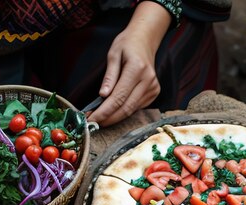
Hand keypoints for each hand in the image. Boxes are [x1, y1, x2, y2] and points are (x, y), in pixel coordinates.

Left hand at [90, 2, 169, 126]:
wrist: (144, 41)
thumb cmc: (127, 45)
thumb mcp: (113, 55)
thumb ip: (109, 77)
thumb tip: (102, 96)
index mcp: (137, 69)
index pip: (118, 97)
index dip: (104, 111)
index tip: (91, 118)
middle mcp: (148, 80)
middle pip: (126, 108)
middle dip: (108, 118)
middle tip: (93, 123)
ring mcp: (153, 88)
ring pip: (131, 110)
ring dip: (114, 117)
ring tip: (100, 118)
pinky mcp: (154, 93)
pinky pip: (136, 107)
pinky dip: (123, 111)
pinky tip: (113, 110)